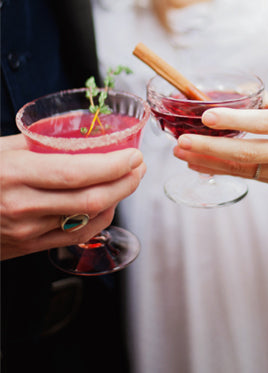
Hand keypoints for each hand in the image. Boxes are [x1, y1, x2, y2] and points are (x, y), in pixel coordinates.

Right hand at [0, 134, 145, 259]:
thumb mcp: (0, 149)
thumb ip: (39, 143)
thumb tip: (82, 134)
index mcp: (14, 173)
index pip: (77, 173)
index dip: (113, 166)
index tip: (134, 155)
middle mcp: (21, 205)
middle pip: (91, 199)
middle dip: (125, 183)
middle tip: (138, 167)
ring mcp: (24, 231)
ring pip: (88, 220)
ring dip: (117, 200)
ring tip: (127, 181)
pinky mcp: (26, 248)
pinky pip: (75, 236)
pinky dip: (99, 219)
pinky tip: (106, 204)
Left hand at [173, 92, 267, 196]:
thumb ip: (262, 99)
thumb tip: (227, 94)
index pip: (264, 122)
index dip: (235, 120)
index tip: (207, 116)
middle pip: (248, 151)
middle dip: (211, 147)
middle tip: (183, 141)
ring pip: (242, 167)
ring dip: (207, 160)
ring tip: (181, 152)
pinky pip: (242, 175)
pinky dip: (216, 169)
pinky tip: (196, 162)